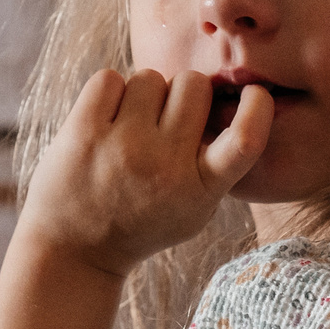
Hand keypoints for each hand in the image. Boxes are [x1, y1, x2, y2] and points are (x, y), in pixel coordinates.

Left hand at [18, 69, 273, 276]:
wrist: (73, 251)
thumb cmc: (141, 220)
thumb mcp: (194, 209)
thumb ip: (218, 163)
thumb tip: (234, 98)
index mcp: (201, 190)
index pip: (245, 139)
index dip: (256, 107)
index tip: (254, 93)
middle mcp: (166, 167)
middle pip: (194, 84)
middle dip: (183, 93)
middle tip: (163, 120)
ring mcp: (125, 147)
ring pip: (151, 77)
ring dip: (141, 96)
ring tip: (128, 130)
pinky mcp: (84, 132)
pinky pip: (110, 78)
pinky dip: (107, 93)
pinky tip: (102, 123)